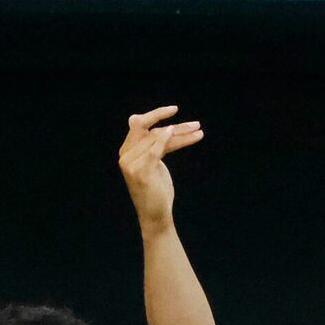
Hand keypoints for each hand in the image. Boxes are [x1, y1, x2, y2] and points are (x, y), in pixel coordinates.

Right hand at [118, 105, 203, 225]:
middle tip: (196, 124)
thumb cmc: (157, 190)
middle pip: (150, 129)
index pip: (142, 127)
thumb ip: (155, 145)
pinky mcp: (141, 170)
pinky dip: (167, 139)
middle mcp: (125, 156)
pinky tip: (176, 132)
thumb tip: (156, 125)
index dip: (157, 115)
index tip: (174, 109)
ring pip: (157, 138)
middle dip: (174, 124)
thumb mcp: (156, 164)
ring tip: (198, 132)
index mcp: (127, 152)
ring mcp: (131, 163)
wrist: (155, 215)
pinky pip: (155, 149)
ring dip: (181, 134)